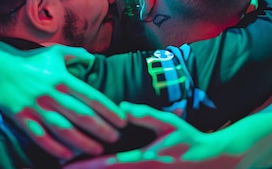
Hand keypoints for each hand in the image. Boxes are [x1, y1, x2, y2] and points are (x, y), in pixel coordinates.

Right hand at [0, 45, 126, 159]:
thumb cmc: (32, 61)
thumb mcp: (56, 52)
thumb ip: (78, 55)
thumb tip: (95, 58)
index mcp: (62, 78)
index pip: (91, 97)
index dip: (109, 110)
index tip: (122, 120)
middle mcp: (51, 93)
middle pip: (81, 115)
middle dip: (101, 129)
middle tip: (115, 138)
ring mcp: (36, 107)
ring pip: (63, 129)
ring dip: (82, 142)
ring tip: (97, 150)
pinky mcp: (21, 117)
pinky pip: (40, 136)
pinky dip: (54, 147)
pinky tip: (68, 154)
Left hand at [64, 102, 241, 168]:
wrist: (211, 161)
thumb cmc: (189, 140)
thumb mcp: (169, 123)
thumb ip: (146, 115)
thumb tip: (123, 108)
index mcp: (144, 159)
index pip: (109, 164)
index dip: (86, 165)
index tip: (67, 164)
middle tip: (61, 167)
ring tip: (71, 167)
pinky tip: (98, 167)